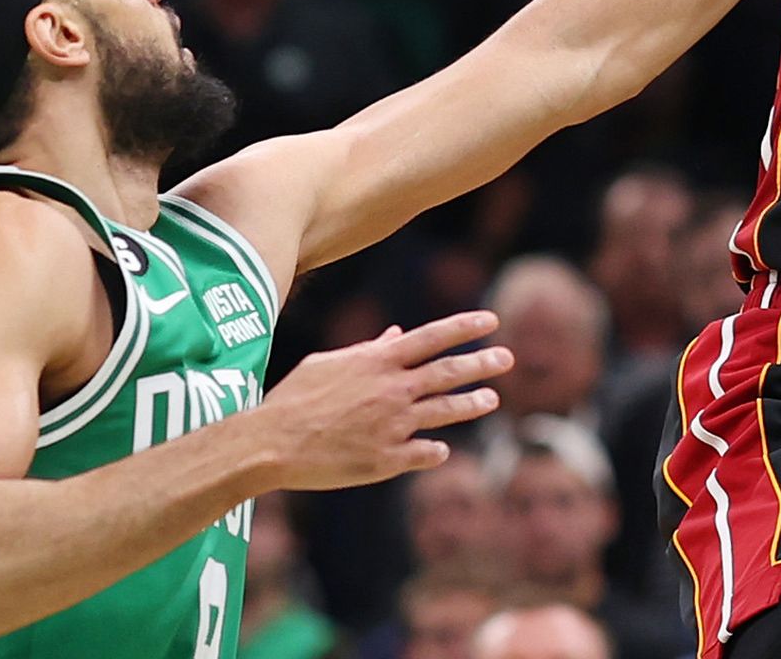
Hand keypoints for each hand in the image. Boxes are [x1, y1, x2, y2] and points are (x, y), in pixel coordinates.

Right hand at [254, 311, 512, 491]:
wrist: (273, 443)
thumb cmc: (295, 398)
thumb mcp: (329, 363)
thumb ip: (367, 350)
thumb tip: (395, 335)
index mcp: (377, 362)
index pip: (432, 337)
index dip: (464, 327)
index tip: (492, 321)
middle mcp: (392, 390)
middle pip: (447, 373)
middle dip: (481, 363)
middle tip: (507, 358)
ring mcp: (393, 426)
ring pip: (444, 412)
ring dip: (471, 404)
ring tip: (492, 399)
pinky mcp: (388, 459)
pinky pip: (425, 453)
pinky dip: (435, 450)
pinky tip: (442, 449)